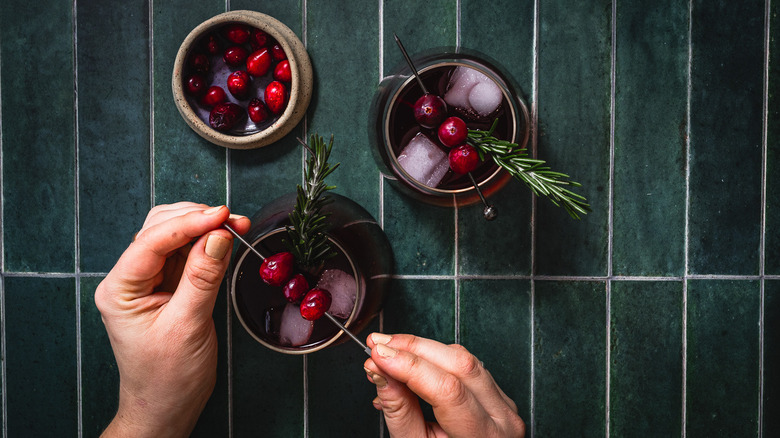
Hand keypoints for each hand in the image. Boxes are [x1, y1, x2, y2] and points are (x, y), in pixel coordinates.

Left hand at [95, 203, 249, 436]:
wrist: (166, 408)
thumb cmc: (167, 378)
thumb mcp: (187, 326)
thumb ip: (202, 277)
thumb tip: (219, 237)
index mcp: (119, 289)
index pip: (151, 241)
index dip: (188, 223)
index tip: (222, 215)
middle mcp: (130, 280)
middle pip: (160, 229)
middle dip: (198, 219)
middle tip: (235, 221)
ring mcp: (149, 282)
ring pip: (174, 236)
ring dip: (205, 228)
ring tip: (235, 228)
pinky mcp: (169, 287)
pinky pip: (187, 254)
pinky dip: (207, 244)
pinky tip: (225, 242)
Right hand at [363, 333, 524, 437]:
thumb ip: (399, 410)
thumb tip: (380, 371)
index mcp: (485, 437)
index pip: (447, 389)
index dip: (409, 366)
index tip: (378, 355)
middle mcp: (502, 416)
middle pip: (459, 363)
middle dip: (413, 348)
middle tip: (378, 345)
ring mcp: (504, 402)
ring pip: (463, 357)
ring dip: (420, 348)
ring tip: (387, 352)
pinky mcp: (497, 393)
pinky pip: (466, 364)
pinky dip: (433, 358)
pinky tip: (408, 363)